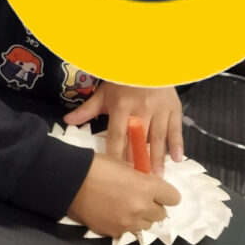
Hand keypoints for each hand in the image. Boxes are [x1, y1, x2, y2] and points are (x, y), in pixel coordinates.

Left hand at [63, 82, 183, 175]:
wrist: (146, 62)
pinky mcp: (174, 109)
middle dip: (138, 161)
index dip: (117, 154)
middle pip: (139, 140)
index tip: (117, 172)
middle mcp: (141, 110)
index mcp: (121, 108)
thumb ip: (87, 110)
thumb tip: (66, 121)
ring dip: (158, 158)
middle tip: (139, 181)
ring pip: (159, 137)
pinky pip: (176, 129)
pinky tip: (177, 159)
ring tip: (157, 176)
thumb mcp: (103, 94)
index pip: (117, 135)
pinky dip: (178, 144)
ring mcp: (160, 110)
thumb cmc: (121, 81)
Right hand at [67, 153, 181, 237]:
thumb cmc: (95, 167)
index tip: (157, 192)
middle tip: (137, 199)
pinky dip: (121, 224)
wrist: (67, 181)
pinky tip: (108, 214)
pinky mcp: (113, 232)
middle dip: (152, 207)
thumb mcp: (123, 166)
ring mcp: (127, 222)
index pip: (174, 198)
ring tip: (122, 208)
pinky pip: (126, 231)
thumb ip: (140, 178)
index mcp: (147, 187)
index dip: (165, 194)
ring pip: (145, 225)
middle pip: (161, 214)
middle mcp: (142, 207)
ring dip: (138, 218)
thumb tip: (148, 186)